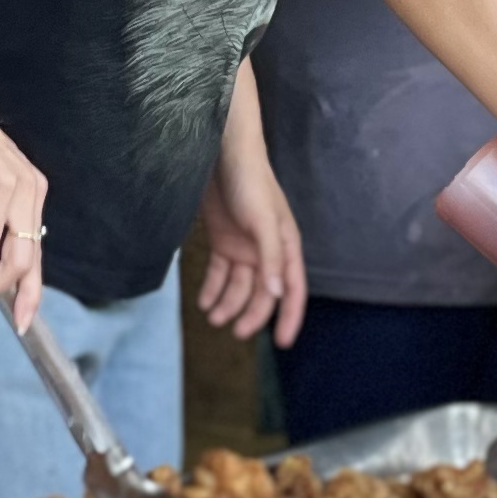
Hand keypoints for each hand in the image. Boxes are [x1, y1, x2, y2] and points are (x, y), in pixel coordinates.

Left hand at [196, 144, 309, 345]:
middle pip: (263, 292)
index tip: (281, 343)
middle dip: (251, 314)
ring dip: (228, 303)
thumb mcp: (263, 220)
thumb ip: (270, 256)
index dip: (290, 317)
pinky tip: (203, 301)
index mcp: (285, 246)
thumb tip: (278, 294)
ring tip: (212, 318)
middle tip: (234, 332)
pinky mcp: (223, 240)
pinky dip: (212, 288)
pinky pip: (220, 273)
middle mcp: (267, 250)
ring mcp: (244, 246)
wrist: (222, 154)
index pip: (293, 290)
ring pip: (239, 286)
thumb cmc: (250, 182)